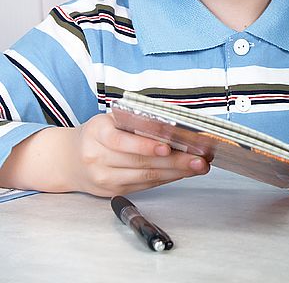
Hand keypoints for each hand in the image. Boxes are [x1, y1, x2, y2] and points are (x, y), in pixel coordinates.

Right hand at [65, 113, 209, 196]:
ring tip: (197, 166)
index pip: (122, 140)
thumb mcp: (109, 120)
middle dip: (174, 160)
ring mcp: (104, 178)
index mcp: (97, 133)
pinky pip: (144, 184)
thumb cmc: (96, 134)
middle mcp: (97, 157)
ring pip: (145, 176)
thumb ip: (135, 122)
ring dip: (175, 172)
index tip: (169, 144)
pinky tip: (181, 172)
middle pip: (140, 161)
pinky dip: (165, 178)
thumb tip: (172, 126)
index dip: (145, 144)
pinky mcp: (112, 192)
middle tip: (198, 158)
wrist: (68, 159)